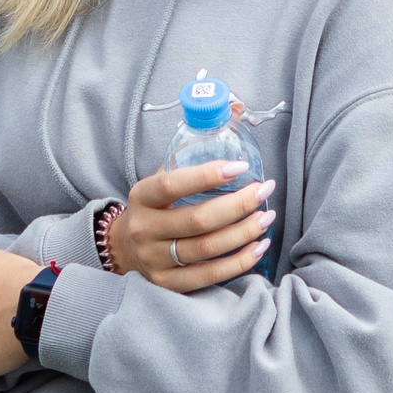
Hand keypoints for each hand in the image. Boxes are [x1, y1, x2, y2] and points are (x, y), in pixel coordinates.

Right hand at [108, 164, 274, 292]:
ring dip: (244, 232)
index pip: (172, 184)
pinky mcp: (168, 284)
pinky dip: (239, 262)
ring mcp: (155, 260)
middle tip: (263, 190)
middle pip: (197, 220)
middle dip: (238, 205)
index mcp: (142, 197)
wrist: (126, 248)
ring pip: (207, 249)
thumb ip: (196, 148)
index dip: (207, 175)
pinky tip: (258, 247)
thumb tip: (237, 107)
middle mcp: (145, 230)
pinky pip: (210, 275)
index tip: (241, 166)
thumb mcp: (164, 176)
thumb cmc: (157, 206)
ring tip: (266, 217)